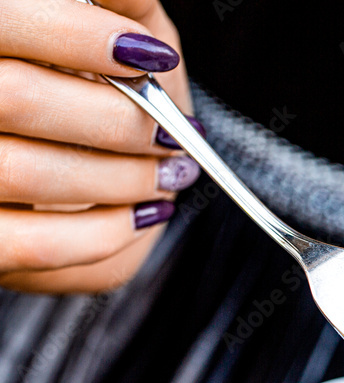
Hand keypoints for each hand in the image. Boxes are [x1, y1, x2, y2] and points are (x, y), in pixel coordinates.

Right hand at [0, 0, 198, 292]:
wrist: (66, 167)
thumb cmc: (91, 87)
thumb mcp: (107, 28)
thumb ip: (117, 3)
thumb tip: (132, 4)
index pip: (6, 20)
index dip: (79, 35)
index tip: (149, 56)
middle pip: (14, 97)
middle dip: (117, 120)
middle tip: (173, 133)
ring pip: (24, 172)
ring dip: (122, 178)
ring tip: (169, 173)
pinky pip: (35, 244)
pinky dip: (106, 232)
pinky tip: (145, 214)